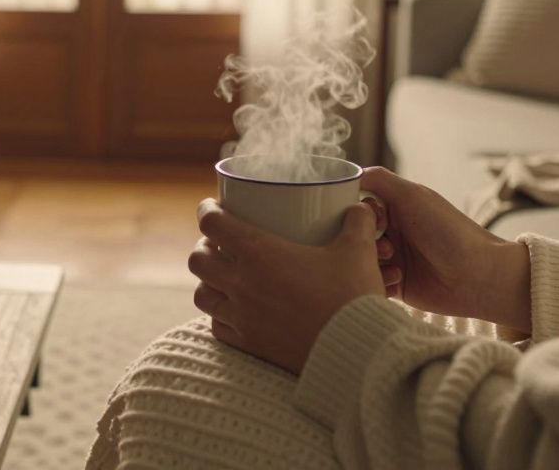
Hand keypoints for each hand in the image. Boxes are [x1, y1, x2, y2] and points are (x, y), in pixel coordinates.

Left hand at [188, 198, 383, 374]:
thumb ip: (357, 222)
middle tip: (218, 243)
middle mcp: (241, 283)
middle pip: (198, 259)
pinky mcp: (248, 344)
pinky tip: (233, 310)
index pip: (213, 224)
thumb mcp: (358, 251)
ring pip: (201, 294)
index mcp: (259, 253)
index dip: (206, 210)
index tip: (211, 206)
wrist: (355, 353)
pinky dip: (219, 314)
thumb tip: (360, 208)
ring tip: (221, 276)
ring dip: (206, 281)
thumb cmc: (353, 297)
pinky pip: (216, 326)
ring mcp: (241, 317)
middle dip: (203, 246)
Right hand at [360, 167, 530, 333]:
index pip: (357, 205)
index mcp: (396, 207)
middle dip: (362, 241)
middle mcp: (392, 230)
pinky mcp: (395, 283)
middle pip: (355, 233)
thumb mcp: (413, 196)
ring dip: (370, 262)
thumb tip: (350, 173)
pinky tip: (398, 280)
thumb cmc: (450, 232)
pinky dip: (378, 281)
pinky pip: (370, 282)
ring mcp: (393, 258)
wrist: (478, 277)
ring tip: (393, 264)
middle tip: (385, 246)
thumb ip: (379, 180)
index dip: (356, 213)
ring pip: (359, 259)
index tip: (370, 220)